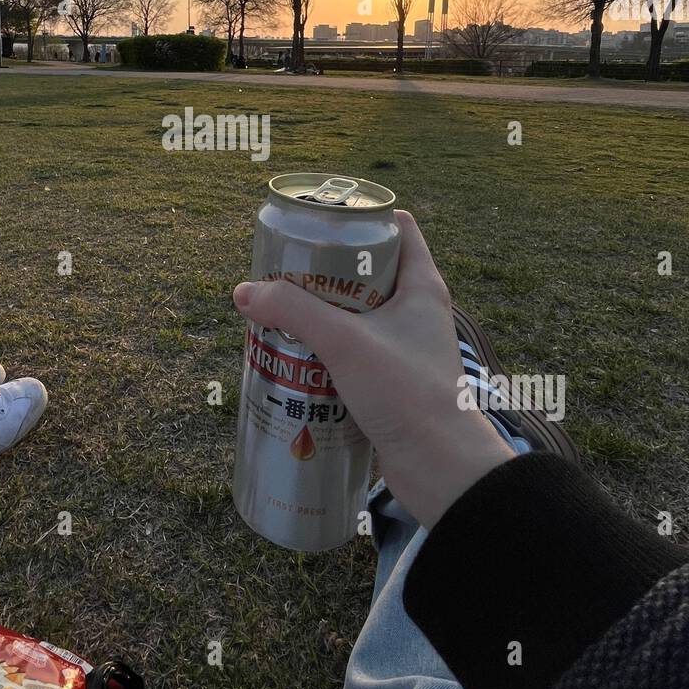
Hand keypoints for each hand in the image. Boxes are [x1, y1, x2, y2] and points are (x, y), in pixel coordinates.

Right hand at [232, 211, 513, 527]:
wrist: (443, 470)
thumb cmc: (408, 395)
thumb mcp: (345, 343)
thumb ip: (294, 312)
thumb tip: (245, 292)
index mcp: (422, 286)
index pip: (398, 227)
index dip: (359, 218)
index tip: (317, 223)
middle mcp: (416, 311)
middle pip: (366, 271)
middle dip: (325, 271)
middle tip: (285, 272)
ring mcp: (405, 348)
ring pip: (356, 316)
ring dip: (320, 315)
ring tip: (280, 315)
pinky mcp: (391, 382)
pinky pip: (353, 354)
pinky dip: (326, 352)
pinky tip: (294, 359)